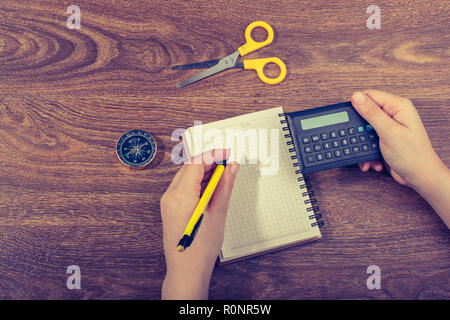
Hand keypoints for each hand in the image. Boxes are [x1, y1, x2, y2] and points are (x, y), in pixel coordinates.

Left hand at [160, 149, 238, 298]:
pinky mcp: (170, 206)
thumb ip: (225, 187)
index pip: (196, 163)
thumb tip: (231, 168)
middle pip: (190, 167)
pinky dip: (198, 182)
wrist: (186, 269)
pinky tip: (211, 187)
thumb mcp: (218, 214)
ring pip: (186, 176)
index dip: (213, 154)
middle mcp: (170, 195)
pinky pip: (183, 186)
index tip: (227, 153)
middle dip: (210, 162)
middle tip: (228, 163)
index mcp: (181, 195)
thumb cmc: (200, 248)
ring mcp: (168, 201)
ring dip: (204, 172)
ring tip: (223, 175)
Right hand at [351, 90, 449, 227]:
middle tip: (358, 137)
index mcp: (398, 106)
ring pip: (365, 129)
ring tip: (367, 151)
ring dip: (363, 142)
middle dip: (359, 129)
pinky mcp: (386, 139)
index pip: (370, 96)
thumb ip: (372, 113)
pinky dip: (367, 150)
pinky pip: (368, 140)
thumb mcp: (388, 131)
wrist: (419, 176)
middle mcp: (394, 115)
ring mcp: (390, 127)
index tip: (350, 118)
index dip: (357, 105)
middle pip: (366, 113)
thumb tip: (357, 97)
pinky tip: (372, 158)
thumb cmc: (412, 155)